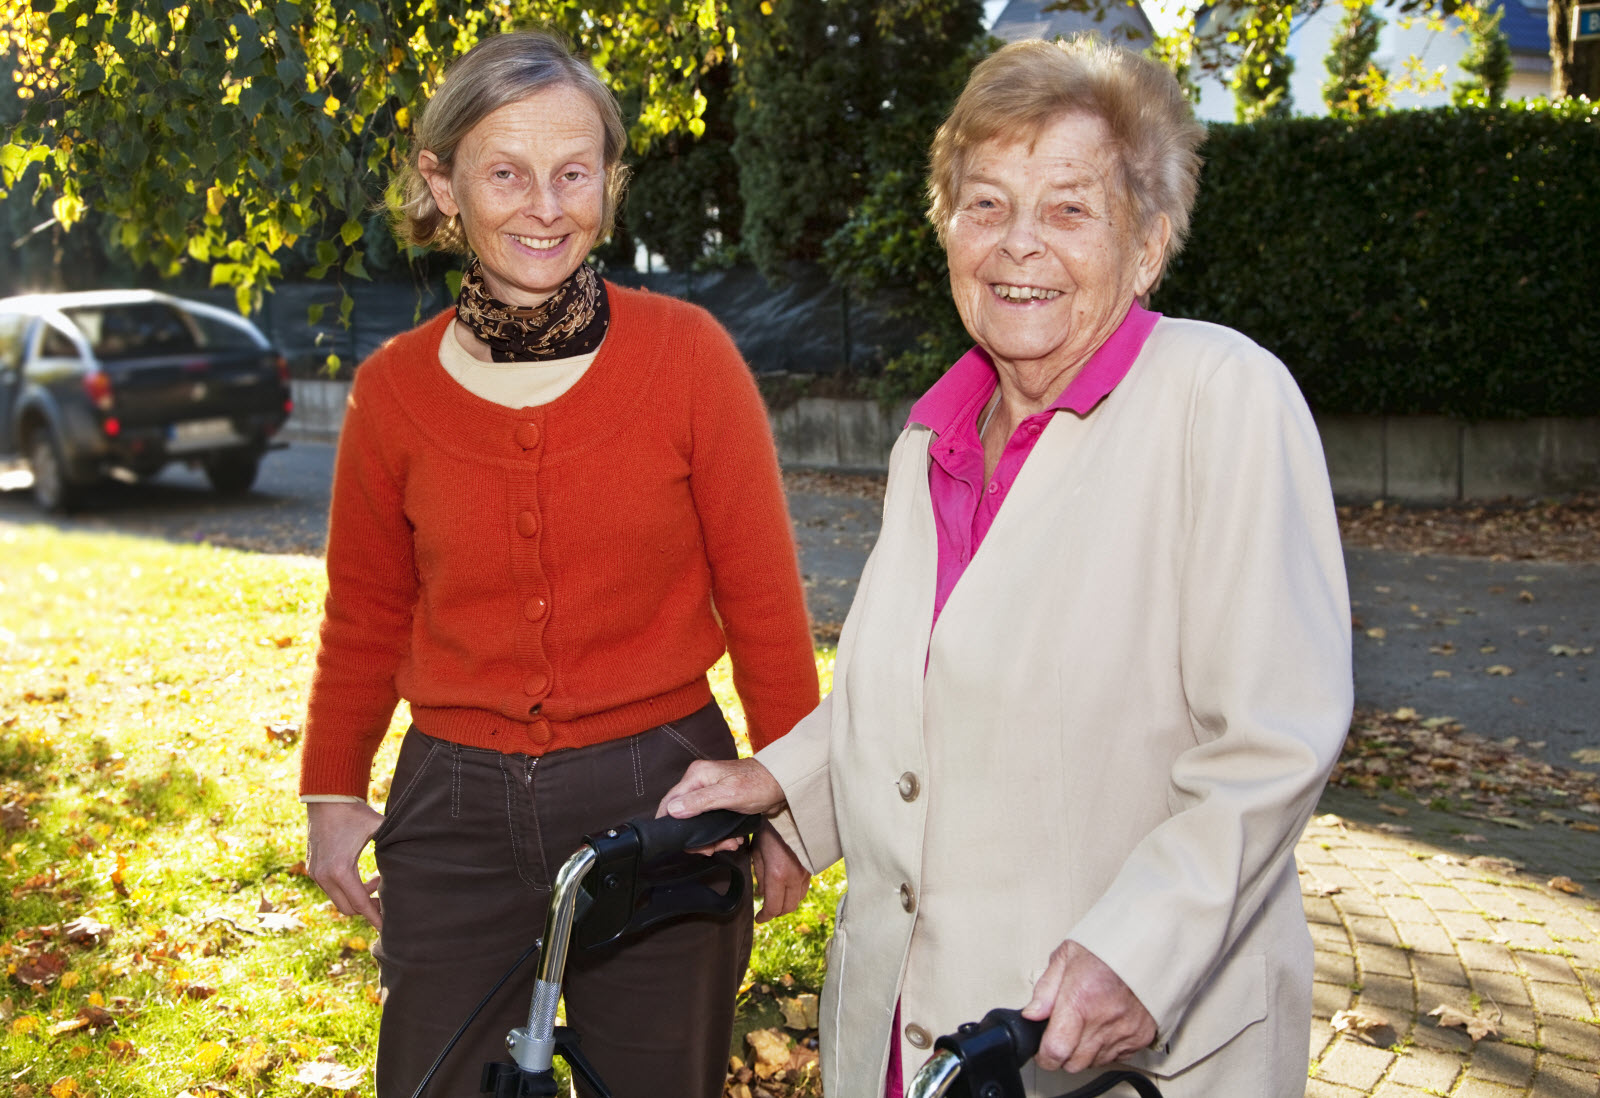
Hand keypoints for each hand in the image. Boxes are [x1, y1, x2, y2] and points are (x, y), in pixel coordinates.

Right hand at [306, 801, 385, 929]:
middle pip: (348, 908)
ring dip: (358, 896)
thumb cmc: (355, 812)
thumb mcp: (378, 826)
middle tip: (387, 901)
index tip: (387, 928)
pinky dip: (347, 889)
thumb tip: (419, 850)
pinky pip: (331, 889)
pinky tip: (363, 877)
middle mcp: (324, 876)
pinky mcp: (313, 868)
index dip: (375, 917)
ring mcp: (316, 873)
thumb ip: (396, 841)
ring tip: (378, 882)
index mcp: (340, 870)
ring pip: (339, 899)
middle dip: (368, 909)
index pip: (360, 904)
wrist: (326, 797)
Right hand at [657, 758, 787, 853]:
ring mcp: (709, 793)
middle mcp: (699, 783)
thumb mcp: (728, 795)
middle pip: (683, 817)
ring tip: (730, 845)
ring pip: (698, 824)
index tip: (683, 843)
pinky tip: (734, 840)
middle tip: (712, 849)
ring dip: (712, 840)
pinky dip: (721, 836)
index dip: (671, 824)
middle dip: (698, 838)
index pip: (669, 802)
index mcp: (696, 776)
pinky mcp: (720, 804)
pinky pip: (711, 825)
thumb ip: (699, 802)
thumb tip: (672, 811)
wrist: (784, 785)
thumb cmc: (759, 785)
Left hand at [751, 823, 808, 922]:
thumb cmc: (771, 830)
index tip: (758, 918)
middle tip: (766, 910)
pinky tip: (787, 887)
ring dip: (787, 903)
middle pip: (788, 908)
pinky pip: (805, 887)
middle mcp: (794, 877)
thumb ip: (759, 876)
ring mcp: (805, 873)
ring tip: (776, 899)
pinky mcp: (811, 867)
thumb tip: (762, 892)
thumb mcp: (757, 852)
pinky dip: (795, 893)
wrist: (791, 813)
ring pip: (798, 899)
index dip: (764, 916)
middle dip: (776, 912)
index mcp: (777, 875)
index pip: (773, 907)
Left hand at [1023, 940, 1156, 1073]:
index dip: (1044, 1055)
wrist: (1146, 946)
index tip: (1042, 1049)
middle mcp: (1104, 1021)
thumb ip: (1045, 990)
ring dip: (1085, 1051)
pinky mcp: (1141, 1037)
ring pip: (1094, 1062)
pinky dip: (1107, 1048)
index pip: (1056, 1050)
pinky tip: (1105, 1026)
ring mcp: (1125, 1032)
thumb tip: (1031, 1015)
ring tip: (1086, 1024)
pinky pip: (1117, 1057)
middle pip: (1074, 1063)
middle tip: (1063, 1033)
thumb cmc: (1105, 949)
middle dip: (1063, 1054)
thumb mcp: (1065, 957)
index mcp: (1080, 1000)